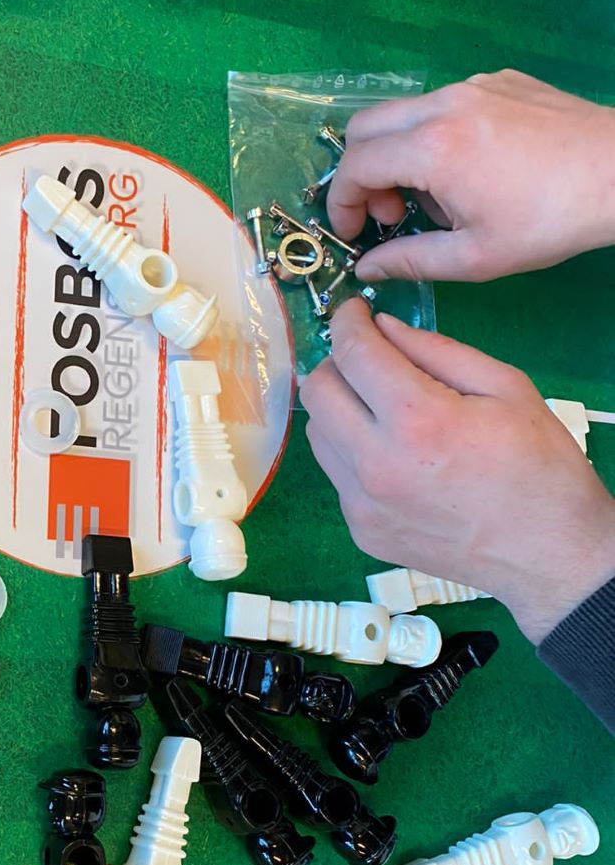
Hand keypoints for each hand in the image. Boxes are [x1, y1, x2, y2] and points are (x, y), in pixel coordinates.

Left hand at [299, 301, 614, 642]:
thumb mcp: (505, 388)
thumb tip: (383, 327)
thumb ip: (437, 350)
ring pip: (317, 434)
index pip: (354, 353)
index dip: (347, 322)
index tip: (352, 311)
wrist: (548, 553)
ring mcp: (363, 504)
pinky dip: (353, 452)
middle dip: (337, 363)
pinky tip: (394, 456)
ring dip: (339, 409)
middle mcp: (377, 464)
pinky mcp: (361, 530)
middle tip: (367, 359)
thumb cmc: (539, 465)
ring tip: (381, 409)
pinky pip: (337, 475)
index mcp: (418, 420)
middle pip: (317, 391)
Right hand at [327, 71, 614, 282]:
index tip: (354, 232)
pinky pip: (444, 103)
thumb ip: (410, 261)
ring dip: (401, 154)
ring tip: (439, 195)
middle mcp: (444, 105)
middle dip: (363, 172)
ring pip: (404, 113)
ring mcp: (473, 84)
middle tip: (393, 212)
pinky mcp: (498, 79)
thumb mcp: (474, 257)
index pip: (354, 166)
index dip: (341, 204)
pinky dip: (437, 135)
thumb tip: (367, 269)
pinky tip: (475, 167)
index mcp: (432, 148)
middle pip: (364, 126)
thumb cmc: (549, 220)